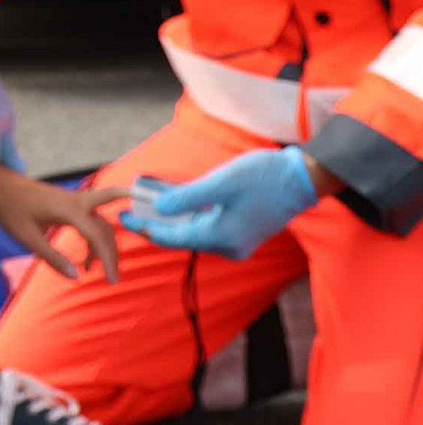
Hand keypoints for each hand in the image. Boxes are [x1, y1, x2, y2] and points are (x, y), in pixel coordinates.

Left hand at [0, 168, 126, 281]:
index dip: (107, 259)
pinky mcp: (70, 203)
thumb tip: (76, 277)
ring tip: (93, 270)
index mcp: (69, 210)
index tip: (112, 280)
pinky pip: (91, 220)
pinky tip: (86, 258)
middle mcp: (77, 202)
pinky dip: (94, 238)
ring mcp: (74, 201)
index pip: (98, 236)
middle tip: (114, 277)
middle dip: (113, 251)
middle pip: (106, 227)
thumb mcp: (28, 238)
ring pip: (101, 222)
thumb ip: (53, 258)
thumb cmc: (10, 209)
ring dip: (103, 246)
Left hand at [119, 146, 317, 259]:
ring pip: (193, 231)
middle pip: (180, 237)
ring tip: (144, 204)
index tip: (121, 218)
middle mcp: (229, 246)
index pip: (173, 237)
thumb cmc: (263, 177)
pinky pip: (206, 226)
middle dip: (154, 223)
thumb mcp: (220, 183)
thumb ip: (187, 197)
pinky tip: (171, 201)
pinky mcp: (241, 232)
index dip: (145, 227)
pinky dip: (188, 215)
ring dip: (170, 218)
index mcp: (222, 237)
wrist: (303, 178)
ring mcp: (237, 242)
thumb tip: (158, 207)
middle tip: (127, 211)